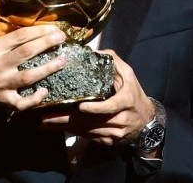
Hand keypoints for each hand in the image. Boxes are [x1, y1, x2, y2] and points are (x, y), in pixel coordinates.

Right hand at [0, 0, 66, 125]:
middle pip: (26, 54)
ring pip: (28, 78)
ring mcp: (0, 85)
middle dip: (46, 45)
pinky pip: (21, 103)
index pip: (18, 38)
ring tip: (63, 60)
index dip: (38, 32)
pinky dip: (34, 99)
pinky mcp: (4, 100)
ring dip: (47, 69)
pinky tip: (46, 90)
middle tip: (62, 38)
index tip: (54, 28)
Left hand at [40, 50, 154, 146]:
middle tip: (46, 117)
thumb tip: (93, 51)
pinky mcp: (109, 141)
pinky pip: (89, 137)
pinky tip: (58, 128)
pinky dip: (73, 132)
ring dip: (65, 128)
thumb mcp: (129, 75)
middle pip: (92, 122)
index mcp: (126, 101)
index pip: (110, 107)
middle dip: (67, 120)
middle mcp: (120, 119)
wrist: (147, 121)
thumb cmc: (134, 94)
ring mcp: (114, 133)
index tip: (81, 107)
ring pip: (87, 131)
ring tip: (46, 122)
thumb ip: (113, 61)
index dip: (96, 108)